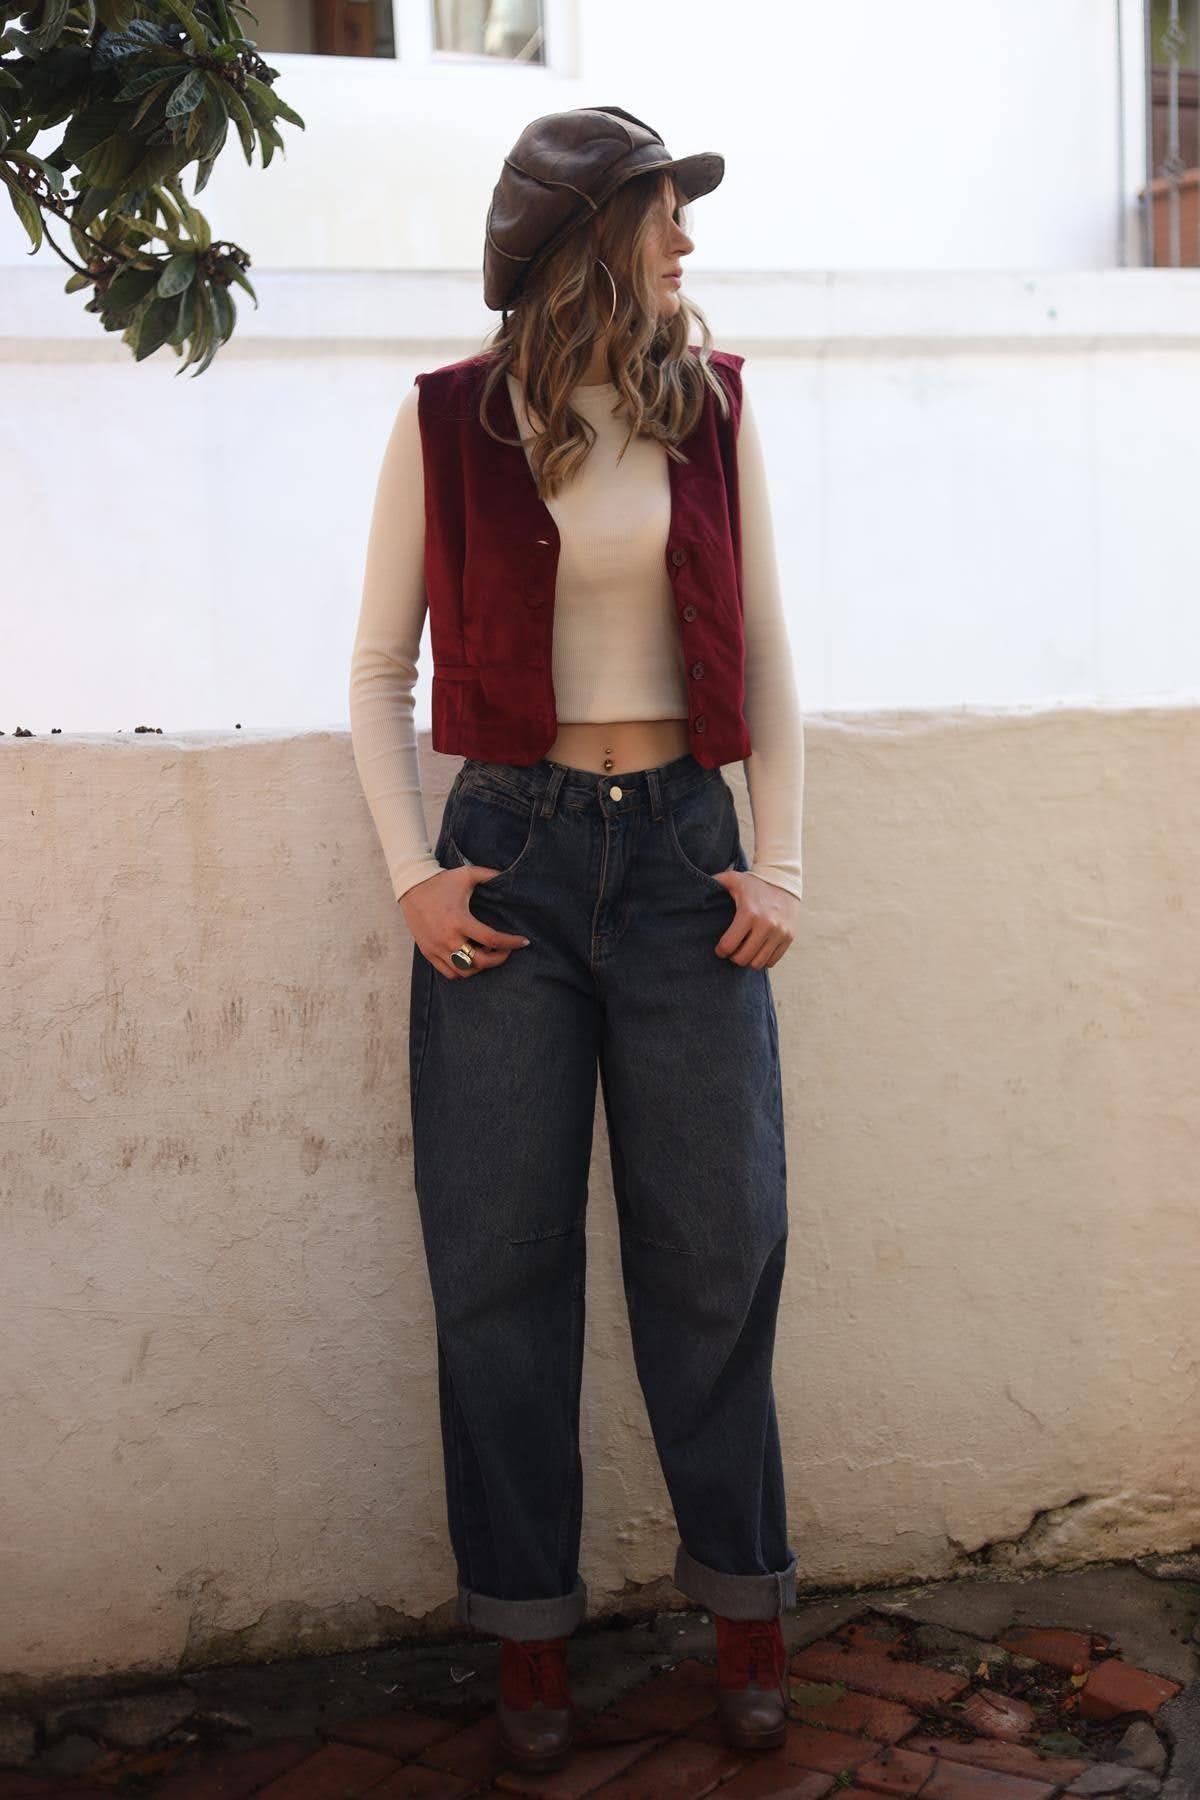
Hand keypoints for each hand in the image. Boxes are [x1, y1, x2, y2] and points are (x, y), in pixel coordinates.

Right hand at [400, 864, 529, 979]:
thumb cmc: (441, 881)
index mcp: (460, 921)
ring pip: (465, 971)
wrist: (411, 887)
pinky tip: (469, 959)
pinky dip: (463, 971)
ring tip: (486, 953)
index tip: (524, 942)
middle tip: (506, 951)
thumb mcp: (467, 874)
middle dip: (499, 959)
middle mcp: (448, 938)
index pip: (492, 940)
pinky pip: (449, 973)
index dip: (512, 943)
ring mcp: (437, 948)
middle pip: (480, 962)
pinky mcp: (428, 952)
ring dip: (480, 966)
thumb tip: (508, 875)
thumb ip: (490, 875)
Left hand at [710, 869, 799, 967]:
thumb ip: (714, 883)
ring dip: (748, 960)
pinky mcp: (789, 937)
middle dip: (733, 958)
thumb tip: (693, 888)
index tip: (720, 948)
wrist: (784, 881)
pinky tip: (757, 950)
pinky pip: (772, 961)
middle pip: (743, 958)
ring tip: (744, 951)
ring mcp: (779, 932)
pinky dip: (763, 960)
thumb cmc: (753, 883)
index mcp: (749, 913)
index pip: (729, 945)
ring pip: (758, 963)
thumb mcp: (733, 879)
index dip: (721, 951)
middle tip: (731, 951)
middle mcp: (766, 925)